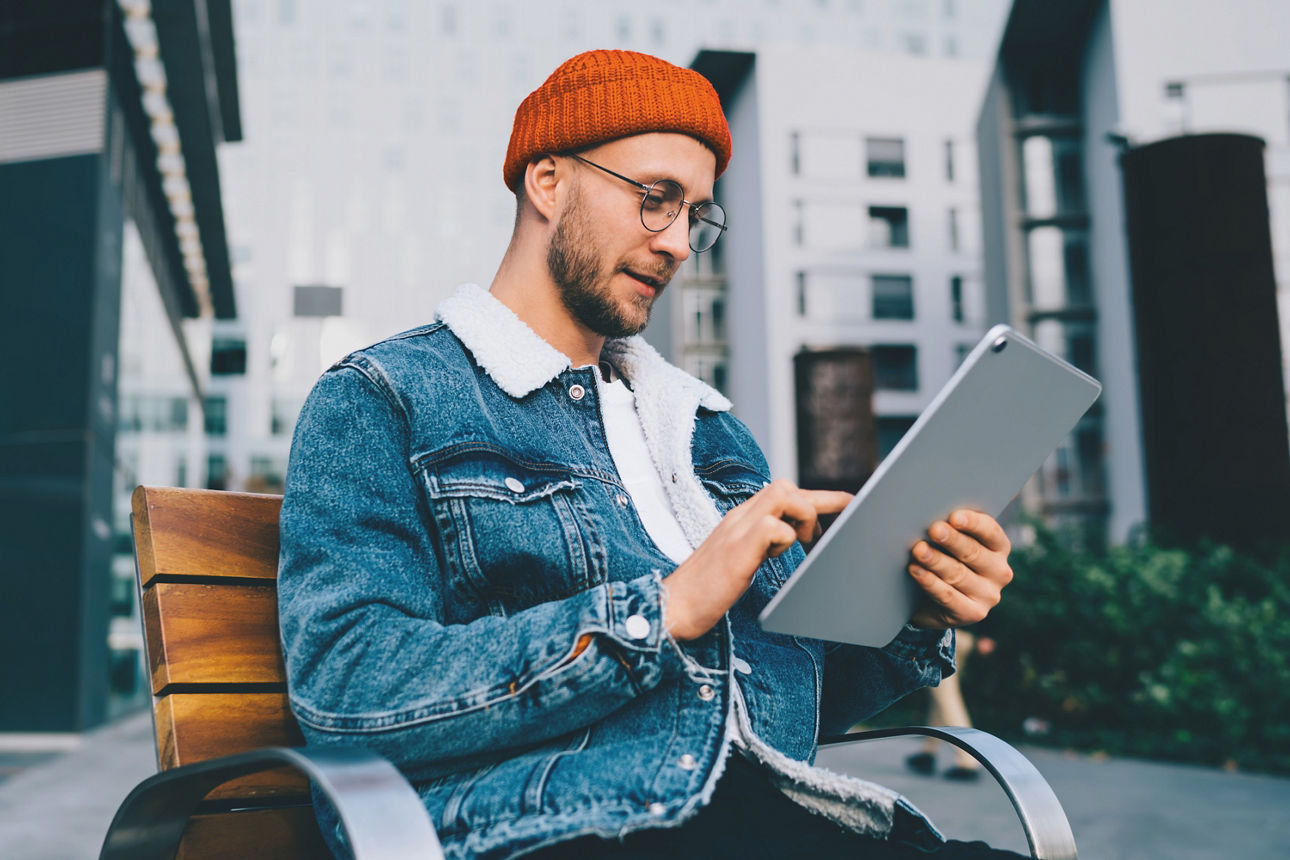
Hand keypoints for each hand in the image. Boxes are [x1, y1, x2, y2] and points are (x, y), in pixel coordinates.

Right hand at [662, 480, 852, 640]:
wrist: (672, 607)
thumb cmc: (705, 591)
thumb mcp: (737, 559)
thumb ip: (758, 543)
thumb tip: (786, 538)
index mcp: (740, 520)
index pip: (782, 493)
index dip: (818, 496)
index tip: (847, 504)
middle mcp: (739, 518)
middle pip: (785, 485)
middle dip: (818, 501)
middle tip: (822, 533)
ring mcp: (737, 530)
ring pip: (782, 494)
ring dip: (802, 516)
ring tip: (800, 543)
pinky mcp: (737, 550)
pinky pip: (773, 527)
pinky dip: (785, 540)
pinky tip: (775, 558)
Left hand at [907, 509, 1012, 629]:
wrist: (934, 602)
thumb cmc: (945, 559)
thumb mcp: (952, 544)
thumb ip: (952, 528)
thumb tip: (932, 508)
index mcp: (999, 548)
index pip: (991, 532)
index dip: (973, 523)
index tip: (954, 516)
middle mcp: (1000, 572)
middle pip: (973, 552)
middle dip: (952, 540)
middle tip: (933, 529)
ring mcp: (988, 595)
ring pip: (958, 574)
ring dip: (936, 561)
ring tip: (918, 550)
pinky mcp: (973, 613)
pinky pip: (948, 596)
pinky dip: (930, 582)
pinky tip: (915, 571)